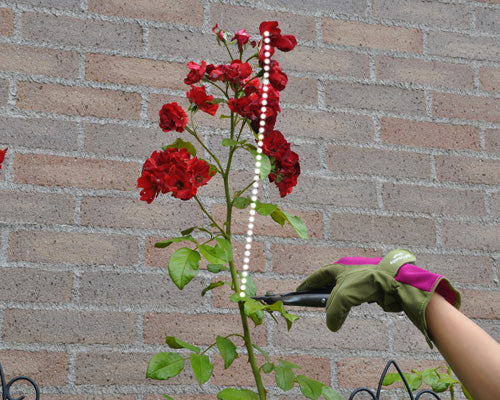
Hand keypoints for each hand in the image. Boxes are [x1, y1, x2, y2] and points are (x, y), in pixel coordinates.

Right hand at [297, 249, 460, 346]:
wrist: (394, 282)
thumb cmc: (366, 283)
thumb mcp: (343, 297)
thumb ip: (333, 312)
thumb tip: (332, 326)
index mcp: (340, 268)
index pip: (319, 276)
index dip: (309, 283)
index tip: (299, 291)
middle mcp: (349, 272)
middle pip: (331, 283)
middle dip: (322, 292)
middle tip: (314, 302)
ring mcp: (361, 280)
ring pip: (345, 291)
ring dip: (338, 300)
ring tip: (332, 310)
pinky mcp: (372, 289)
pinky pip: (356, 298)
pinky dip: (350, 304)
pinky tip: (349, 311)